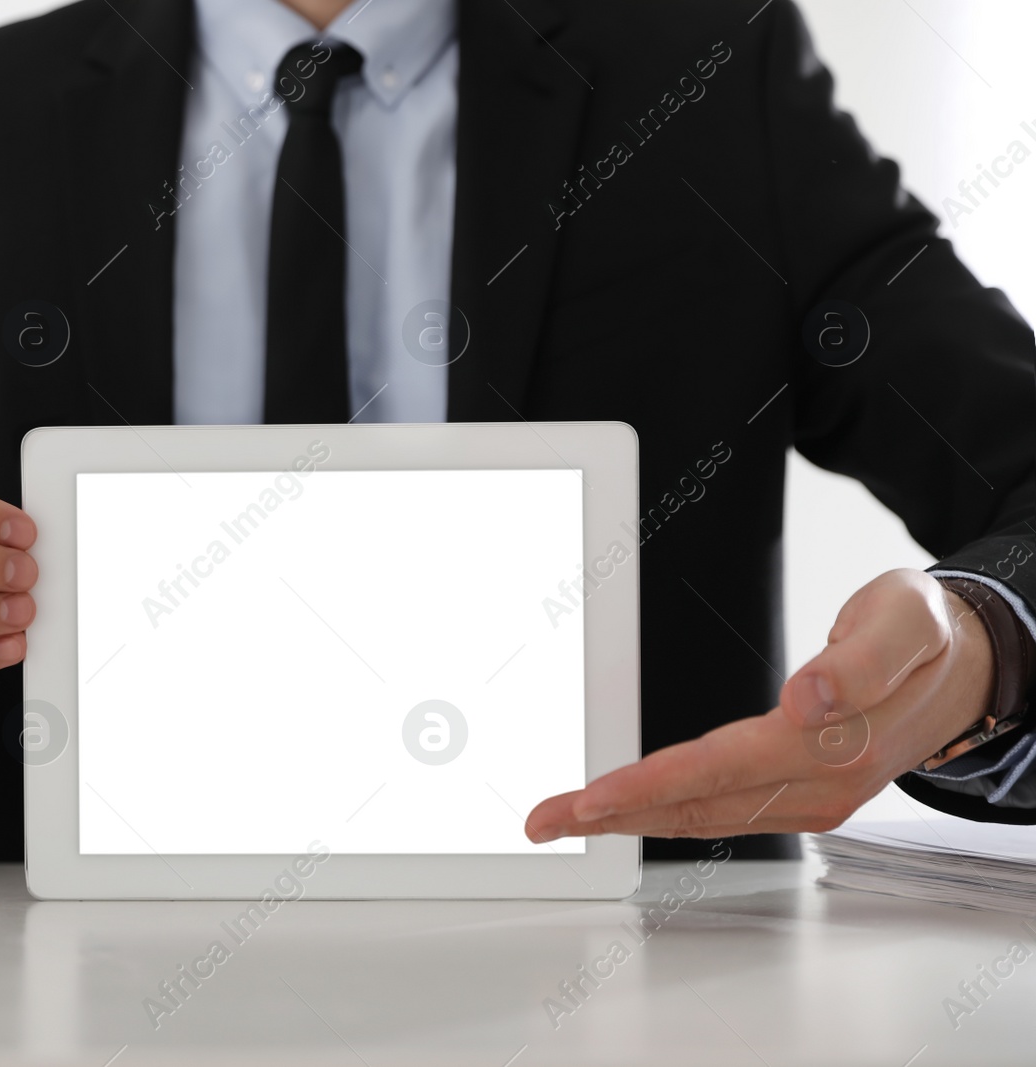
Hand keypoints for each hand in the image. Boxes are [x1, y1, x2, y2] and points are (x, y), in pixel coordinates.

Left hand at [526, 568, 994, 842]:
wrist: (965, 667)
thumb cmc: (924, 635)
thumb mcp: (904, 622)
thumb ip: (860, 661)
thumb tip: (810, 700)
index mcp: (835, 743)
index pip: (722, 769)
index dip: (651, 785)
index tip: (592, 796)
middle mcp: (818, 784)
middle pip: (697, 804)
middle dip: (612, 814)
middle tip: (544, 819)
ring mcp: (809, 797)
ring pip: (702, 815)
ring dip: (628, 819)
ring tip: (563, 819)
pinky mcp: (800, 794)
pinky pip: (719, 810)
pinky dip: (665, 811)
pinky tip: (625, 810)